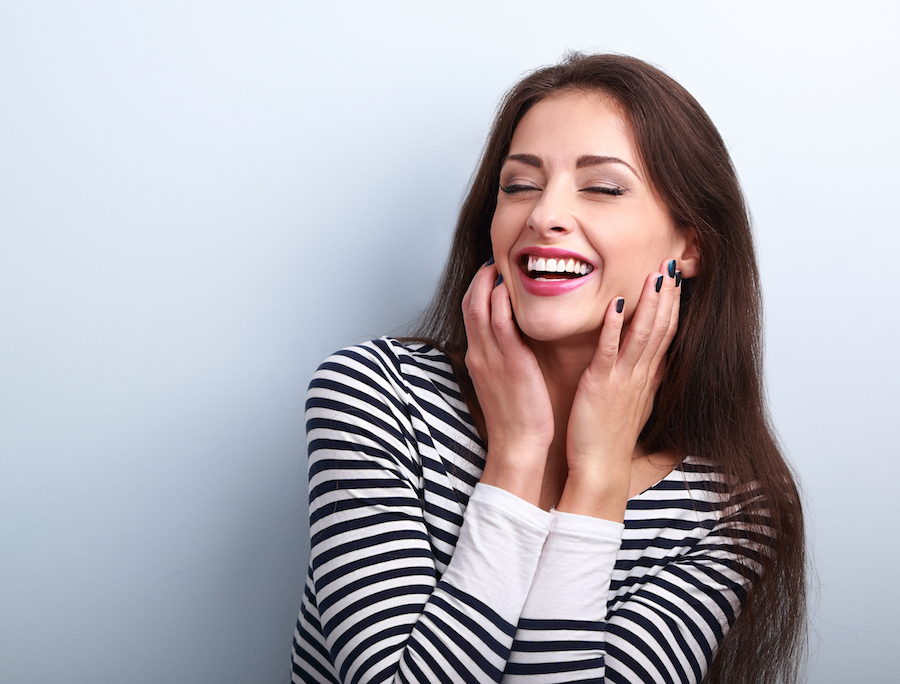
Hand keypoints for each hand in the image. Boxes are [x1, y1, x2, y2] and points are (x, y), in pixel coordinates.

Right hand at [462, 261, 553, 503]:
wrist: (518, 446)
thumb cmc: (517, 418)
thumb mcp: (503, 384)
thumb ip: (504, 359)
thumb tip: (513, 343)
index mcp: (478, 358)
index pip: (471, 313)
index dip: (478, 288)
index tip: (491, 272)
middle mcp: (480, 354)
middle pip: (471, 304)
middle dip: (480, 278)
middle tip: (495, 261)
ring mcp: (491, 357)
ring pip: (480, 308)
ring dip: (489, 282)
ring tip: (503, 265)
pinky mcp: (509, 363)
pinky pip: (500, 323)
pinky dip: (502, 302)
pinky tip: (510, 288)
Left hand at [558, 259, 681, 518]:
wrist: (599, 470)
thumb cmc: (608, 439)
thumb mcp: (633, 406)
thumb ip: (644, 382)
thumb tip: (656, 365)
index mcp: (646, 379)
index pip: (666, 335)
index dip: (672, 306)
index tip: (675, 280)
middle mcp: (640, 375)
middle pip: (661, 328)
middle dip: (667, 295)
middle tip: (673, 263)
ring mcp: (623, 379)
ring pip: (642, 334)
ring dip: (649, 303)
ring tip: (655, 274)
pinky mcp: (601, 385)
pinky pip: (609, 350)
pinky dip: (614, 326)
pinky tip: (616, 302)